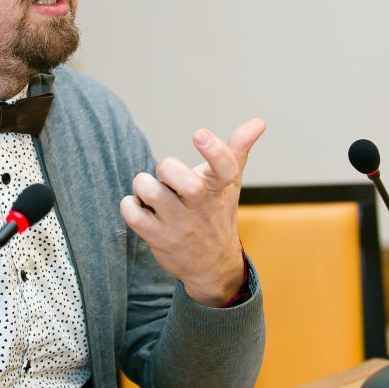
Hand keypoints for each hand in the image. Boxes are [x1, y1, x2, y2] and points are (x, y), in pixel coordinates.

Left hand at [120, 118, 265, 305]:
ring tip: (147, 187)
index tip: (199, 134)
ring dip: (143, 184)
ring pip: (154, 196)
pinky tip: (138, 205)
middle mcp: (201, 208)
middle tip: (165, 171)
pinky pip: (135, 217)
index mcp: (219, 189)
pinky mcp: (159, 239)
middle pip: (189, 184)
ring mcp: (180, 226)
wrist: (212, 266)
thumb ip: (239, 149)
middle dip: (168, 168)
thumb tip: (259, 121)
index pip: (225, 169)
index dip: (214, 151)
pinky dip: (129, 204)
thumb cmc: (217, 214)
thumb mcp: (231, 183)